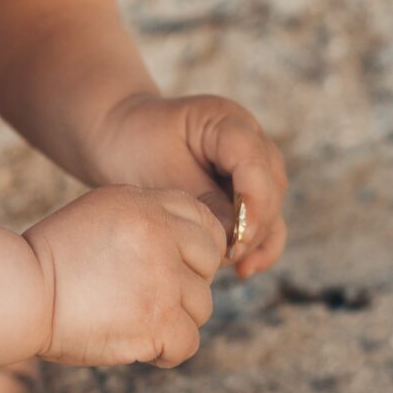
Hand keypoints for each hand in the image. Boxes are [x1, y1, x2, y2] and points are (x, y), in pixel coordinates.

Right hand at [22, 185, 226, 367]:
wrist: (21, 293)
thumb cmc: (51, 260)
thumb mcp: (99, 215)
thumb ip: (145, 220)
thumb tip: (187, 245)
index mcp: (145, 205)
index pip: (204, 221)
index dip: (196, 250)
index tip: (178, 268)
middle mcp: (160, 236)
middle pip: (208, 265)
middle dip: (188, 284)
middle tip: (153, 298)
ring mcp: (163, 279)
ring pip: (201, 307)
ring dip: (174, 320)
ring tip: (137, 322)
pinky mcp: (159, 321)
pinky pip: (188, 343)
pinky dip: (167, 352)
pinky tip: (142, 347)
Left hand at [87, 94, 288, 279]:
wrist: (120, 141)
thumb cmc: (134, 148)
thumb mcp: (161, 173)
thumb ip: (201, 202)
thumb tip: (234, 239)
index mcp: (226, 122)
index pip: (254, 162)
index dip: (253, 203)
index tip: (237, 241)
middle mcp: (249, 139)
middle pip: (270, 186)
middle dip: (254, 225)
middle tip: (226, 257)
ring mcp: (251, 164)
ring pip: (273, 204)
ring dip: (258, 238)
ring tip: (236, 266)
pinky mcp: (247, 188)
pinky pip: (264, 218)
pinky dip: (258, 244)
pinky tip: (244, 270)